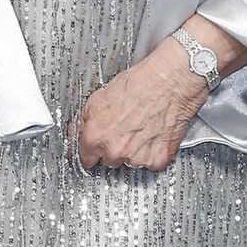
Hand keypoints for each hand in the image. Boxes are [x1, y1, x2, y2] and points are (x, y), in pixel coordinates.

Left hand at [76, 40, 206, 172]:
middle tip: (124, 131)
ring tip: (141, 129)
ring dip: (133, 152)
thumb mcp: (98, 97)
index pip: (84, 158)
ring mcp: (137, 158)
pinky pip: (151, 163)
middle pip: (108, 162)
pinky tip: (154, 135)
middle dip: (113, 149)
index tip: (95, 149)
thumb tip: (79, 131)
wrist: (168, 82)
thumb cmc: (138, 85)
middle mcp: (114, 151)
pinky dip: (153, 153)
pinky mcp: (158, 159)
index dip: (91, 151)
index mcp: (95, 137)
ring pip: (130, 163)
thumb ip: (85, 120)